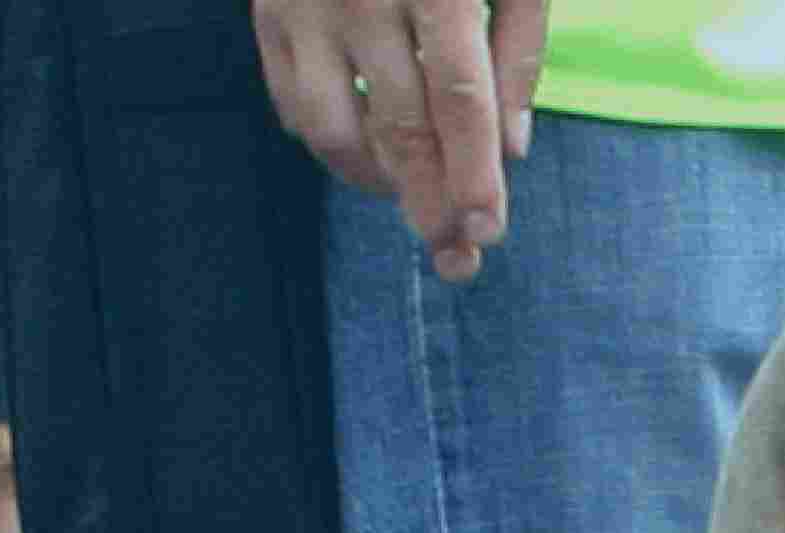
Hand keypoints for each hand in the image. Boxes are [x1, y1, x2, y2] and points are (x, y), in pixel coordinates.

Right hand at [261, 0, 539, 278]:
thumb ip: (518, 48)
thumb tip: (512, 150)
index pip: (459, 99)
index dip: (474, 173)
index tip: (488, 229)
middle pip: (402, 128)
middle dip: (431, 202)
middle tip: (457, 256)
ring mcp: (305, 5)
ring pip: (337, 130)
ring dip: (380, 183)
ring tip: (416, 203)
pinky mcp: (266, 11)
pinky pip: (292, 105)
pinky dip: (331, 145)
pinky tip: (368, 159)